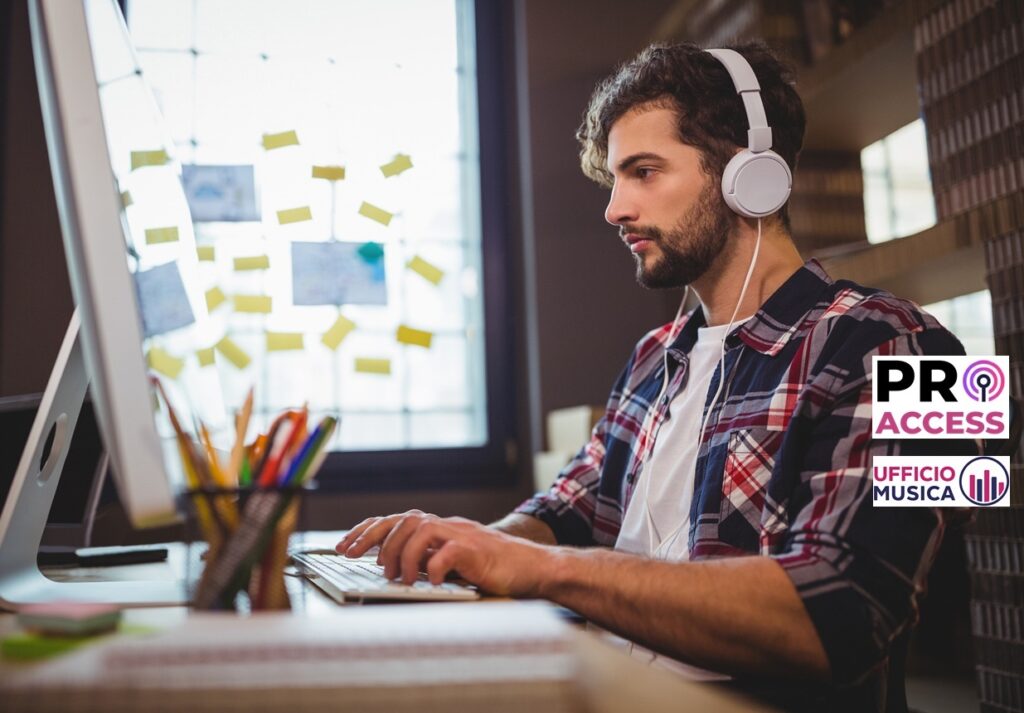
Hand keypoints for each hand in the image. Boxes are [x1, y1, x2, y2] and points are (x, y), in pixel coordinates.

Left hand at [336, 511, 555, 596]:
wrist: (535, 568)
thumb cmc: (494, 569)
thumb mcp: (453, 563)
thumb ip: (428, 559)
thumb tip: (391, 569)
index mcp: (440, 528)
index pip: (396, 520)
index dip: (366, 530)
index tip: (344, 547)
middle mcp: (449, 526)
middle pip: (404, 519)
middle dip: (375, 539)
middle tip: (359, 561)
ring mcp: (464, 535)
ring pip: (421, 528)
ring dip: (403, 554)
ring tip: (400, 578)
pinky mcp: (478, 551)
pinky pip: (449, 552)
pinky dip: (433, 567)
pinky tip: (429, 582)